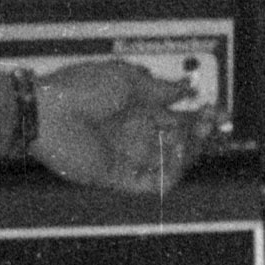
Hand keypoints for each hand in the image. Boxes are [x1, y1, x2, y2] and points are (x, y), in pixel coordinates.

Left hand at [31, 60, 200, 193]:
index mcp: (135, 110)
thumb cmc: (79, 89)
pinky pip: (153, 185)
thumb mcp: (127, 79)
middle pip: (179, 141)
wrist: (45, 113)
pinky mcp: (117, 178)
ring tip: (190, 136)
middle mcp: (133, 135)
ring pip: (171, 163)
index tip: (219, 111)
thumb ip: (160, 89)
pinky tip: (176, 155)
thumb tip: (186, 89)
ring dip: (190, 152)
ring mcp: (126, 157)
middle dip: (201, 132)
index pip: (177, 117)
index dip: (200, 116)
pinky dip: (172, 174)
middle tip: (210, 121)